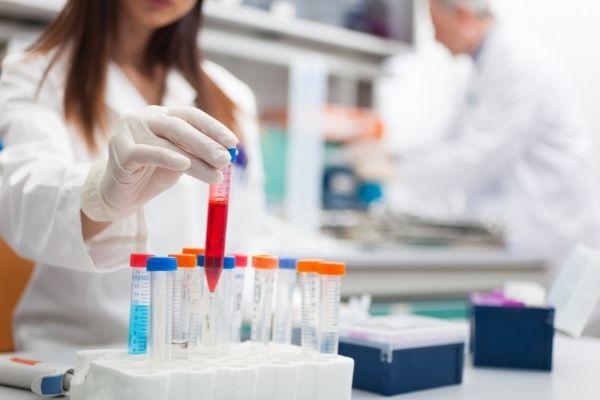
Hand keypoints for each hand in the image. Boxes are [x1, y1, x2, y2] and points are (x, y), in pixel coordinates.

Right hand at [81, 105, 237, 221]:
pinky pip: (145, 152)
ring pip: (167, 142)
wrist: (119, 195)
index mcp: (161, 115)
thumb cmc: (151, 174)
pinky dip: (166, 157)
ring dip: (195, 159)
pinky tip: (183, 164)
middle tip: (226, 159)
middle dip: (207, 143)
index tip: (233, 143)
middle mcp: (144, 117)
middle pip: (180, 126)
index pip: (191, 115)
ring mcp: (129, 131)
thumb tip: (227, 157)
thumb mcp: (180, 163)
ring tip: (216, 174)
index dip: (213, 127)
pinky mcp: (119, 150)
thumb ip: (197, 156)